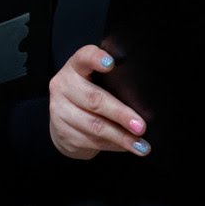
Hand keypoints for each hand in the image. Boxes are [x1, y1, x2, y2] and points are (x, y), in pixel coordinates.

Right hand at [48, 44, 149, 159]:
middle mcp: (63, 85)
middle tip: (141, 126)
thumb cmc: (89, 95)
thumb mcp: (97, 83)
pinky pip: (91, 141)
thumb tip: (145, 106)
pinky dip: (113, 146)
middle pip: (94, 99)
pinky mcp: (62, 132)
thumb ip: (113, 84)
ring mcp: (59, 110)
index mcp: (75, 67)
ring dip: (121, 137)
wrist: (63, 120)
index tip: (111, 63)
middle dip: (120, 114)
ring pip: (94, 126)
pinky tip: (125, 147)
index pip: (84, 57)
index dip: (96, 58)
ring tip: (141, 146)